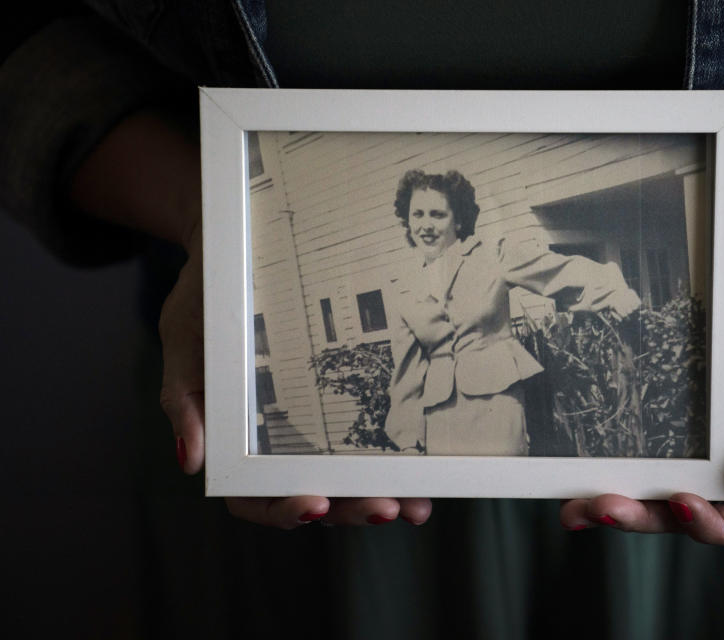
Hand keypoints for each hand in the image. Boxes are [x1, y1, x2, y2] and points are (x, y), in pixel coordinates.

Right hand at [158, 223, 432, 528]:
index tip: (313, 504)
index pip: (251, 495)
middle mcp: (276, 442)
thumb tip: (192, 461)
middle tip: (386, 507)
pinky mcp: (341, 400)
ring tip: (414, 505)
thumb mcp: (184, 342)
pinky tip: (420, 472)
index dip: (281, 508)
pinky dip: (392, 460)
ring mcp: (312, 426)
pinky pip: (367, 439)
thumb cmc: (204, 299)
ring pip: (344, 478)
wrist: (236, 249)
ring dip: (378, 494)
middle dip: (348, 507)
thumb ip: (186, 401)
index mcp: (233, 440)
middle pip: (311, 493)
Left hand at [558, 220, 723, 543]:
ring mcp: (680, 433)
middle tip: (603, 506)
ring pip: (646, 487)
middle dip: (641, 517)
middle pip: (679, 511)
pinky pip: (624, 443)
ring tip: (574, 505)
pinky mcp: (650, 404)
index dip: (712, 526)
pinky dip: (596, 463)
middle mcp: (717, 453)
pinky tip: (566, 469)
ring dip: (611, 502)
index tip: (683, 500)